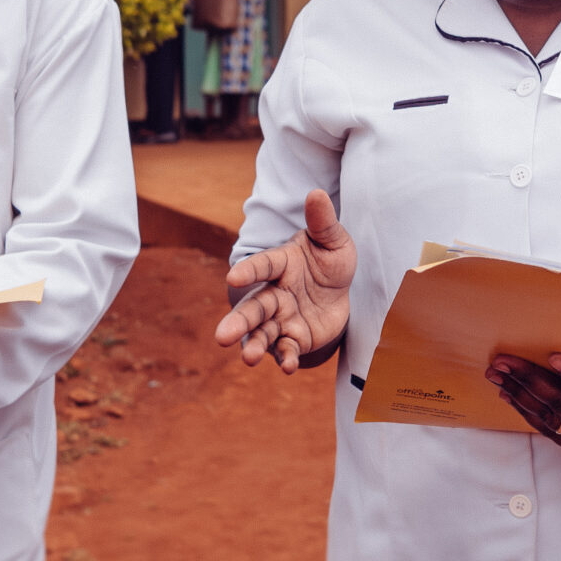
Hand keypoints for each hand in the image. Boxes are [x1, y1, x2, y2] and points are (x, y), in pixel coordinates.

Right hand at [215, 189, 355, 371]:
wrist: (339, 292)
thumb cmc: (329, 261)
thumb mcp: (333, 241)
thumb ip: (323, 222)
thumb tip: (316, 193)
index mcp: (281, 263)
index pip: (263, 265)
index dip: (249, 270)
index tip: (234, 276)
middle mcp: (275, 292)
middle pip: (253, 307)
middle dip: (238, 322)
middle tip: (221, 337)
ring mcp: (282, 317)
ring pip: (263, 332)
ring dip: (254, 345)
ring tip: (247, 358)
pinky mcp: (294, 338)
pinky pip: (287, 349)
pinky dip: (286, 358)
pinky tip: (288, 367)